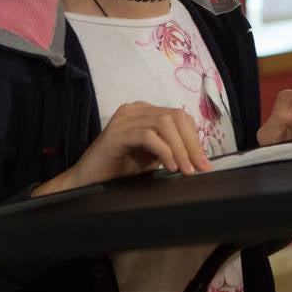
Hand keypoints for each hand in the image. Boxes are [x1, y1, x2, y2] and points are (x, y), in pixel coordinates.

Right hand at [34, 101, 210, 196]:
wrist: (87, 182)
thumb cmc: (120, 169)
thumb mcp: (153, 156)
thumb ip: (172, 149)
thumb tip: (200, 158)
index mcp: (146, 112)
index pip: (180, 117)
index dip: (195, 139)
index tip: (205, 163)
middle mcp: (136, 109)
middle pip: (175, 117)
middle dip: (191, 144)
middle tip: (200, 168)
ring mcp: (125, 118)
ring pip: (164, 123)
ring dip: (180, 148)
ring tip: (185, 169)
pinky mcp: (116, 132)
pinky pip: (148, 135)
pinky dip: (163, 151)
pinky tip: (169, 167)